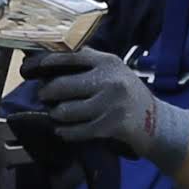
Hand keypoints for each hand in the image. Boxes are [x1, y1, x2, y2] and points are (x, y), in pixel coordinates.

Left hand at [11, 44, 179, 162]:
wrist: (157, 122)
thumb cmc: (129, 94)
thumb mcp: (115, 71)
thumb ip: (90, 64)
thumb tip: (52, 61)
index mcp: (108, 62)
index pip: (70, 56)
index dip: (47, 62)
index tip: (32, 67)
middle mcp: (109, 80)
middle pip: (62, 85)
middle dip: (47, 93)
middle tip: (44, 96)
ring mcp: (110, 104)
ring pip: (65, 110)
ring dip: (55, 114)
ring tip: (56, 113)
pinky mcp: (110, 126)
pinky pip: (76, 130)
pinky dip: (66, 131)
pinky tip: (63, 130)